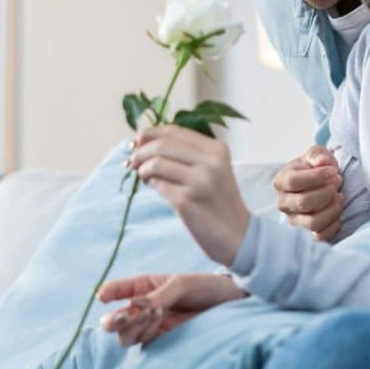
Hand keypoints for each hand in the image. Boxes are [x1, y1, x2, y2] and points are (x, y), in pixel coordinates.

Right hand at [98, 273, 246, 345]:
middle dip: (114, 319)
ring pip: (126, 335)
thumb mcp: (180, 285)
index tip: (102, 297)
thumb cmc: (207, 287)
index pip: (119, 290)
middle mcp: (145, 308)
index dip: (108, 293)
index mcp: (146, 286)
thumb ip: (157, 296)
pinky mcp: (164, 341)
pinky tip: (159, 320)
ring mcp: (153, 326)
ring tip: (153, 313)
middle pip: (116, 320)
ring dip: (133, 325)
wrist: (233, 304)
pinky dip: (145, 332)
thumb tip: (134, 307)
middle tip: (124, 316)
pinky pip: (144, 342)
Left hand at [128, 125, 250, 266]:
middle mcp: (210, 162)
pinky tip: (154, 187)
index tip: (136, 142)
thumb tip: (143, 142)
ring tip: (144, 176)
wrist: (238, 236)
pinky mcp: (187, 201)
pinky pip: (158, 184)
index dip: (150, 134)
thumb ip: (186, 154)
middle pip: (162, 145)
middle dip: (140, 151)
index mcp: (216, 149)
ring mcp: (199, 181)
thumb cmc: (219, 202)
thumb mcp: (213, 170)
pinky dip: (151, 183)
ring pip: (156, 163)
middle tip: (131, 161)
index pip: (174, 132)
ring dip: (142, 168)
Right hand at [273, 146, 343, 241]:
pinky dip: (333, 225)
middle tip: (338, 182)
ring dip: (332, 209)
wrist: (319, 184)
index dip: (316, 177)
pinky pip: (320, 237)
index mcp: (281, 181)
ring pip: (313, 223)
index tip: (332, 171)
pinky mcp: (306, 234)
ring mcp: (293, 220)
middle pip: (304, 203)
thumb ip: (317, 155)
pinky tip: (338, 213)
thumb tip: (321, 162)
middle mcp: (283, 203)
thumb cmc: (316, 168)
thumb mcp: (316, 155)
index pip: (293, 182)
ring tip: (340, 197)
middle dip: (326, 192)